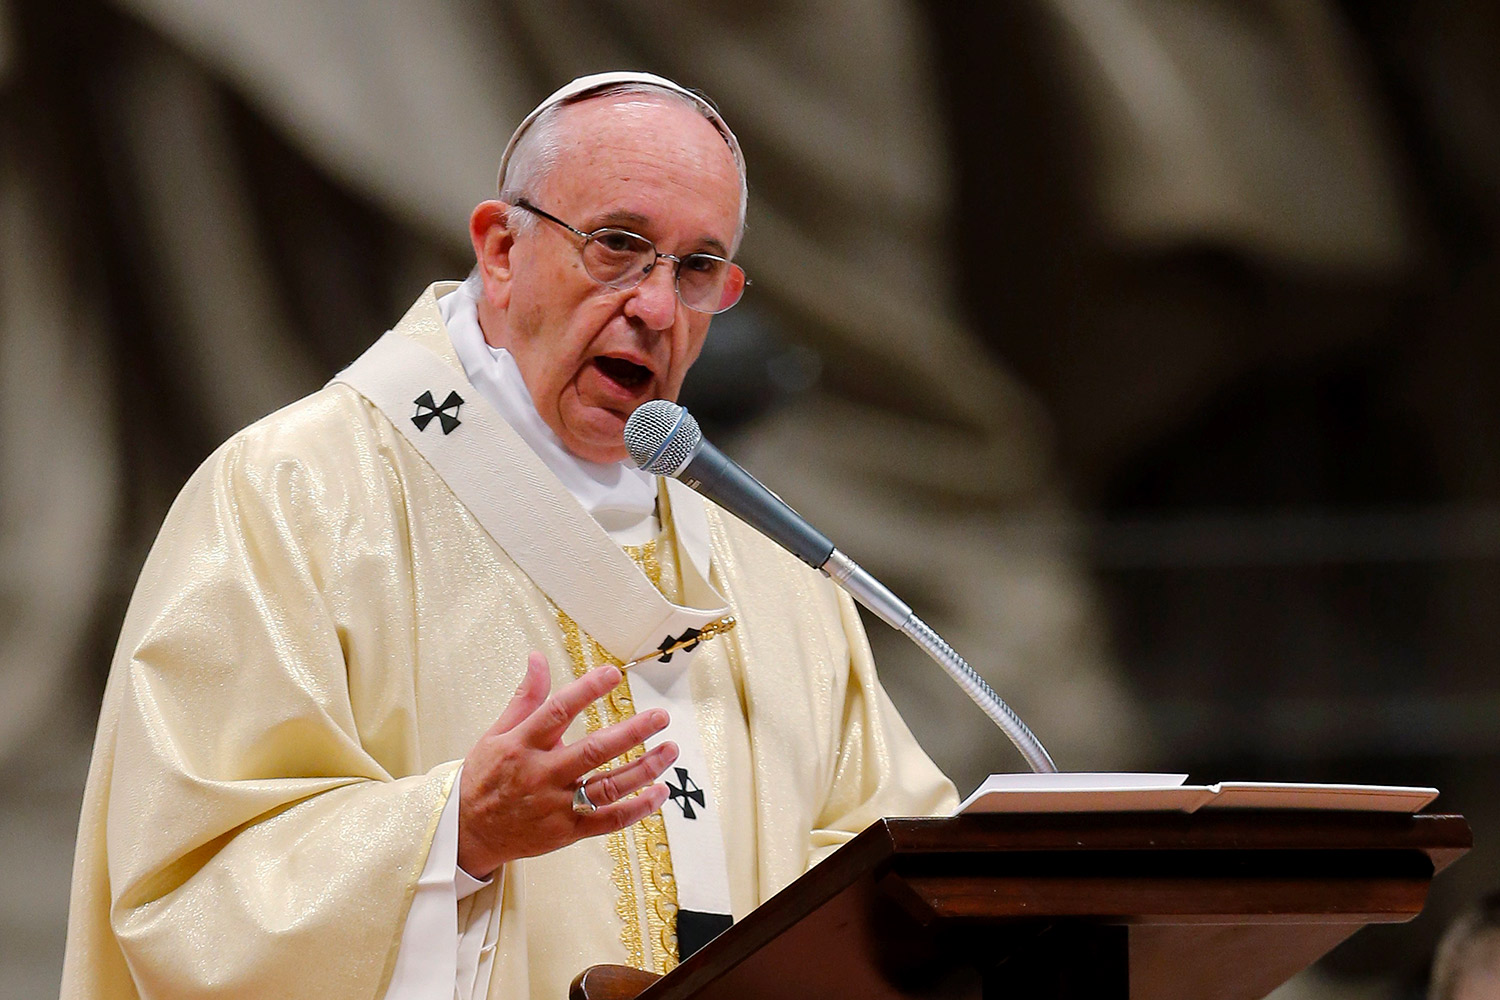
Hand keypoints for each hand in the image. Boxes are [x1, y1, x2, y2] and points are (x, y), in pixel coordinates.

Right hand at [457, 651, 677, 878]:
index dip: (587, 691)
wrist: (467, 833)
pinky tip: (660, 791)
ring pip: (608, 787)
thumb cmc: (484, 778)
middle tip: (660, 716)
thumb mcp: (496, 733)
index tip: (614, 673)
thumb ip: (525, 697)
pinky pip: (608, 821)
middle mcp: (541, 775)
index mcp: (522, 745)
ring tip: (670, 750)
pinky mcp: (566, 832)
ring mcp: (556, 806)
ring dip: (644, 768)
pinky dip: (637, 808)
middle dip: (632, 732)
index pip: (558, 711)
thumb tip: (538, 658)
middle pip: (593, 751)